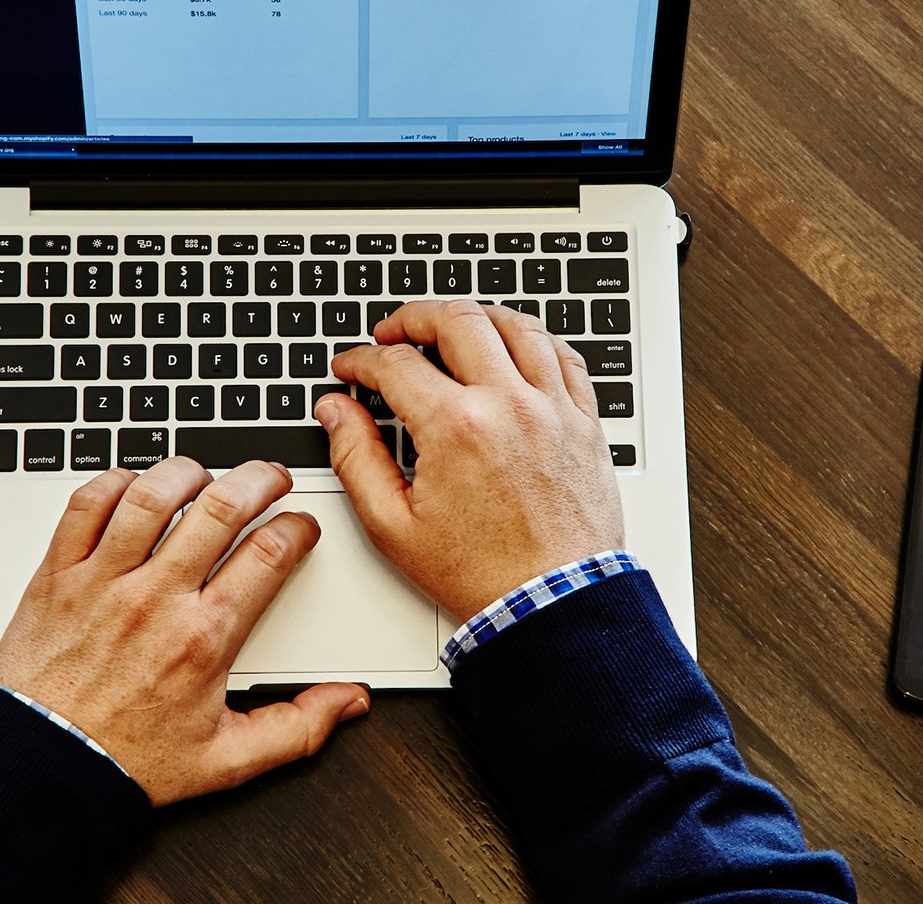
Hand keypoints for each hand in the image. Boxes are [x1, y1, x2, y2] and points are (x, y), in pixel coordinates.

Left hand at [0, 457, 369, 804]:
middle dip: (259, 479)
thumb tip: (346, 704)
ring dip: (189, 473)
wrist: (43, 768)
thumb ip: (296, 729)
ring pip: (154, 494)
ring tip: (206, 476)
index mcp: (204, 637)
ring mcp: (103, 580)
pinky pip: (87, 504)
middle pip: (222, 507)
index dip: (297, 527)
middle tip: (271, 478)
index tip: (300, 527)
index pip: (269, 553)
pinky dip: (115, 483)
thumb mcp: (226, 760)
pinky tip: (135, 488)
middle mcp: (156, 599)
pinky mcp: (58, 573)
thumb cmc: (126, 761)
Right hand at [316, 300, 623, 619]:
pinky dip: (533, 339)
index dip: (362, 360)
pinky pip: (563, 355)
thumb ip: (355, 459)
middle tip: (394, 333)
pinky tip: (514, 346)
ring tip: (451, 329)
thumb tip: (337, 411)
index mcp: (456, 427)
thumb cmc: (481, 574)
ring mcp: (552, 409)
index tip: (351, 369)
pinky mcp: (584, 422)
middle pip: (456, 321)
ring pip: (515, 326)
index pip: (395, 364)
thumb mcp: (393, 526)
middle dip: (414, 318)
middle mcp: (508, 405)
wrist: (553, 604)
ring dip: (475, 318)